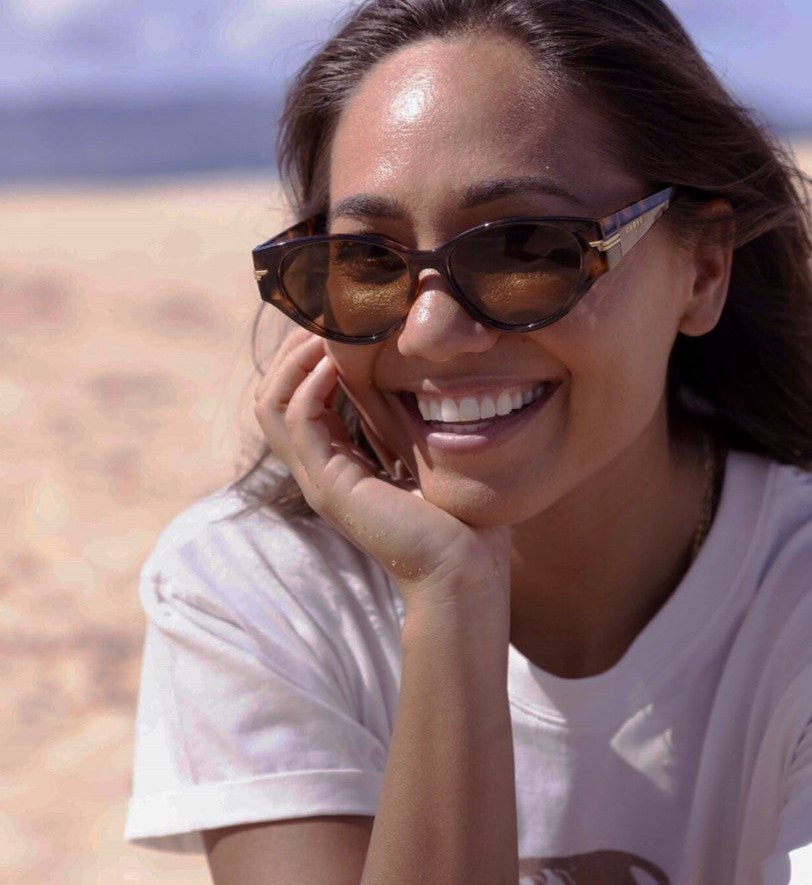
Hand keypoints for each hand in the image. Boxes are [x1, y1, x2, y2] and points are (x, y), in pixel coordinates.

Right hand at [254, 329, 510, 606]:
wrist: (465, 574)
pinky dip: (315, 381)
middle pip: (273, 393)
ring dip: (298, 357)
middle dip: (296, 346)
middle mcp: (320, 470)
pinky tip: (345, 361)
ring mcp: (319, 479)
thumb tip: (435, 375)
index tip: (343, 318)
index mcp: (339, 464)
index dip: (311, 354)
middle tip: (331, 310)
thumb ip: (418, 421)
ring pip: (272, 401)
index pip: (298, 397)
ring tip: (332, 327)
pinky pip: (299, 418)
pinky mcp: (330, 487)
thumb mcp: (434, 454)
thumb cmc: (463, 521)